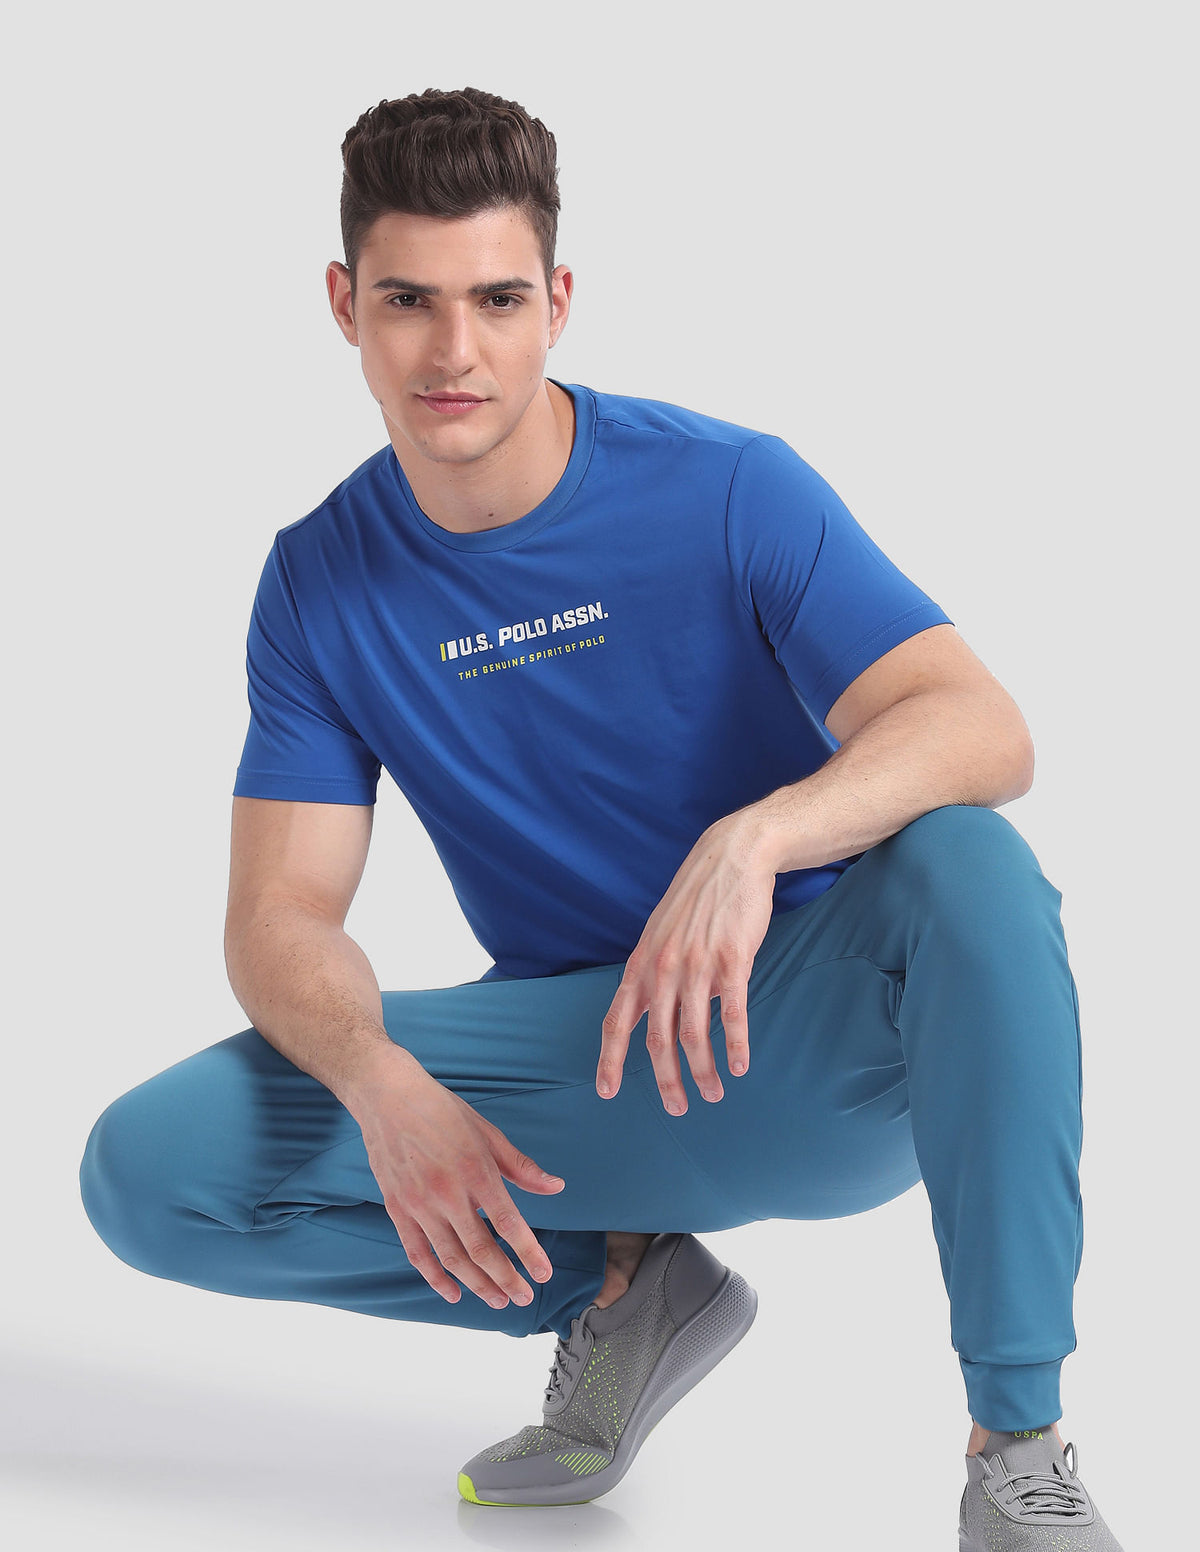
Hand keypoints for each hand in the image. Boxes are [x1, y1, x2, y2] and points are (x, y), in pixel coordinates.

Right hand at [352, 1047, 565, 1308]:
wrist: (388, 1096)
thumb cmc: (442, 1111)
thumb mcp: (487, 1133)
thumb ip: (521, 1167)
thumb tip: (555, 1187)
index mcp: (475, 1171)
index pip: (508, 1224)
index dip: (528, 1254)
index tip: (543, 1275)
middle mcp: (448, 1193)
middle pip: (481, 1250)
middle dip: (506, 1278)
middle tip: (523, 1297)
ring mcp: (420, 1204)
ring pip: (452, 1259)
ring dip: (477, 1284)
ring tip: (497, 1300)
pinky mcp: (398, 1209)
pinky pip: (418, 1254)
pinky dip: (435, 1278)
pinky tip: (453, 1293)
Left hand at [596, 811, 775, 1112]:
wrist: (732, 857)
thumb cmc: (697, 900)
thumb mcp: (661, 934)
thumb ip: (657, 975)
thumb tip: (663, 1014)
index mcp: (642, 963)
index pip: (617, 1019)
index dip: (610, 1058)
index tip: (607, 1091)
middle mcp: (663, 967)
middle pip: (657, 1039)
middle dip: (665, 1080)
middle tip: (678, 1109)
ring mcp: (697, 965)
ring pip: (694, 1034)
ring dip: (703, 1071)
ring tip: (714, 1094)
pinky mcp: (732, 961)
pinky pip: (731, 1013)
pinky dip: (735, 1045)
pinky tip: (740, 1066)